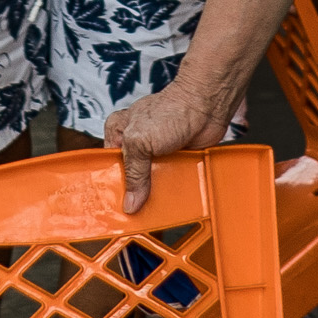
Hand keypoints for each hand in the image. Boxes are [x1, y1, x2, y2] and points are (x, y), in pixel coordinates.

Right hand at [103, 77, 236, 212]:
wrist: (207, 106)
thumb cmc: (173, 110)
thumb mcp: (140, 141)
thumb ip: (134, 172)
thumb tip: (130, 202)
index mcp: (119, 133)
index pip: (110, 165)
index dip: (113, 183)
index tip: (116, 203)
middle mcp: (136, 143)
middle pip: (129, 176)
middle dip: (134, 192)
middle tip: (136, 210)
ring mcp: (156, 153)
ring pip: (150, 182)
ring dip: (154, 193)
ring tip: (155, 208)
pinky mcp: (175, 161)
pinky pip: (169, 181)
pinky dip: (172, 190)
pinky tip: (172, 199)